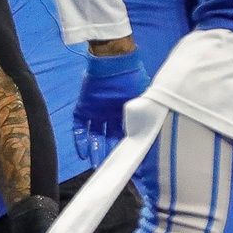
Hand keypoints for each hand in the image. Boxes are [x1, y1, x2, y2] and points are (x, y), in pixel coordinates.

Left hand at [73, 51, 149, 166]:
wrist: (115, 63)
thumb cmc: (132, 79)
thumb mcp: (143, 101)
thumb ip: (144, 117)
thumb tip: (153, 137)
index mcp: (125, 116)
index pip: (124, 138)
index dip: (123, 151)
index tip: (126, 165)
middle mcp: (110, 117)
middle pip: (108, 140)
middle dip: (107, 155)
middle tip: (108, 170)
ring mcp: (96, 114)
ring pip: (94, 137)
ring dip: (94, 151)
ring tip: (94, 166)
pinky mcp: (83, 108)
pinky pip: (80, 127)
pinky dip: (80, 140)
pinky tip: (82, 154)